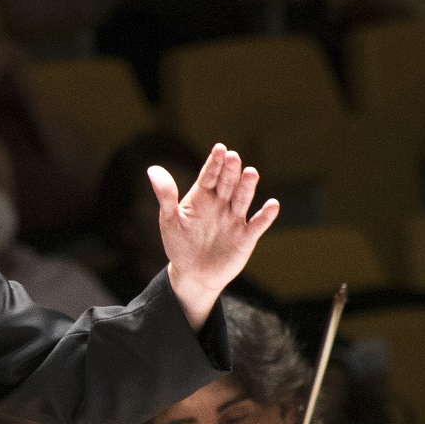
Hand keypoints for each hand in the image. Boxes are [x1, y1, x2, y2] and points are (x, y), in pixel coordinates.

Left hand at [154, 142, 279, 329]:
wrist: (192, 275)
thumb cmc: (179, 244)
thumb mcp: (169, 220)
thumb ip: (166, 196)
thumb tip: (152, 169)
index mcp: (202, 196)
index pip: (209, 175)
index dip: (214, 163)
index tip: (219, 149)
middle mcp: (221, 203)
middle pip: (227, 183)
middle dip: (230, 171)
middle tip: (233, 157)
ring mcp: (235, 219)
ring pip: (242, 199)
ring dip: (247, 187)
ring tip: (251, 173)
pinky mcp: (246, 237)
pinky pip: (257, 225)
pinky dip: (265, 216)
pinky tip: (272, 205)